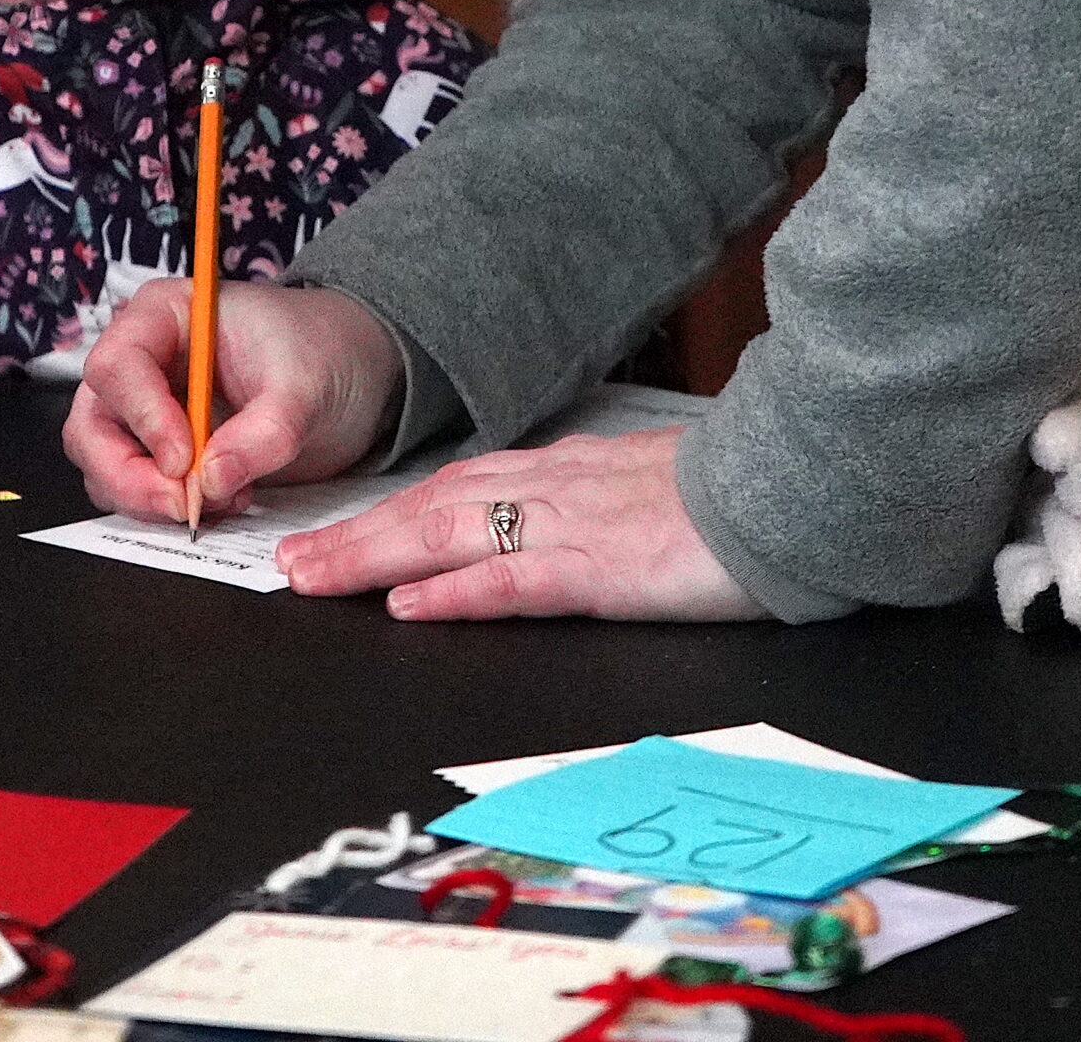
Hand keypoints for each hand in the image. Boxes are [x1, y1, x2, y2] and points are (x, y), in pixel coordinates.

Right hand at [62, 281, 401, 522]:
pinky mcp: (159, 452)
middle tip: (183, 506)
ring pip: (104, 466)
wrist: (349, 372)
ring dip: (150, 499)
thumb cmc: (322, 351)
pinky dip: (167, 510)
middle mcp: (142, 361)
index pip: (118, 365)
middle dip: (129, 476)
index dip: (143, 417)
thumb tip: (212, 480)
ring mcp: (145, 409)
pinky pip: (137, 490)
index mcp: (164, 315)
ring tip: (223, 500)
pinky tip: (225, 502)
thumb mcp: (305, 386)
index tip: (185, 461)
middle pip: (93, 425)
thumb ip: (263, 432)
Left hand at [276, 426, 764, 622]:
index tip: (331, 536)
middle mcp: (551, 489)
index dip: (386, 516)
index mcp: (560, 473)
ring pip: (451, 537)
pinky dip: (458, 592)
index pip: (451, 490)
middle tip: (290, 565)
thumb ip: (585, 504)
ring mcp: (573, 526)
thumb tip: (536, 528)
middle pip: (430, 510)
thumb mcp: (639, 489)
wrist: (790, 485)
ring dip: (376, 559)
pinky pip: (516, 580)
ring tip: (315, 580)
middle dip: (355, 539)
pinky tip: (412, 607)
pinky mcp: (605, 568)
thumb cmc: (726, 497)